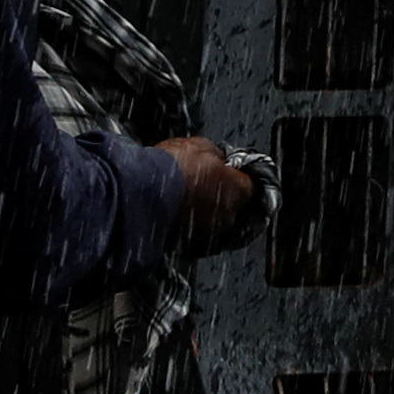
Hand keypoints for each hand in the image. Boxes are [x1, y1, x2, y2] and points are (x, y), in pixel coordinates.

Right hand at [156, 135, 262, 255]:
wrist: (141, 195)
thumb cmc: (172, 170)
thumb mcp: (200, 146)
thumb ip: (217, 155)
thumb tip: (218, 158)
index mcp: (238, 190)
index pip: (252, 184)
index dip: (240, 176)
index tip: (232, 171)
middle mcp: (228, 217)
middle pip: (233, 205)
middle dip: (221, 195)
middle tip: (204, 182)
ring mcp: (209, 235)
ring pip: (213, 223)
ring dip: (204, 212)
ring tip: (185, 198)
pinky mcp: (188, 248)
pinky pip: (195, 236)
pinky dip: (188, 227)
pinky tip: (176, 214)